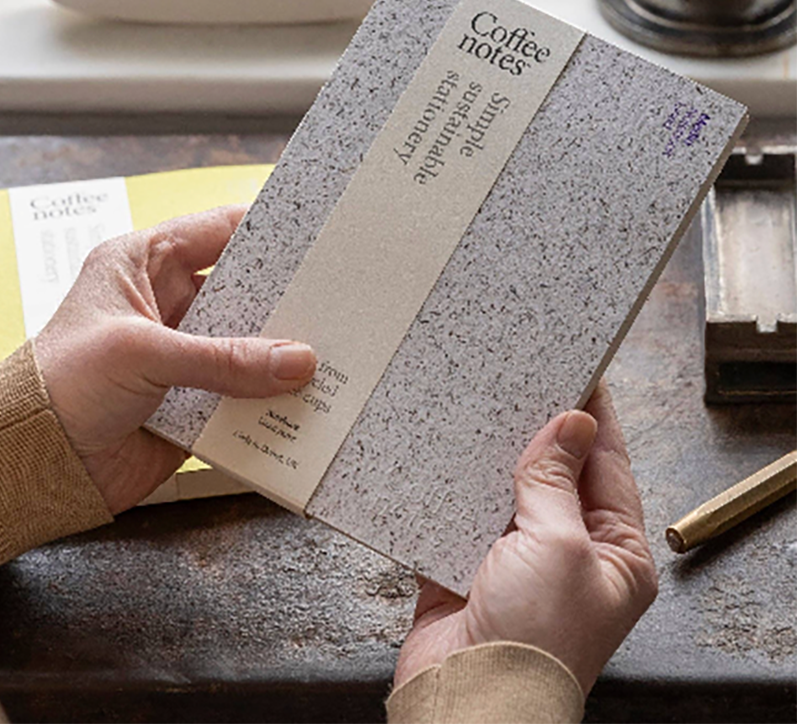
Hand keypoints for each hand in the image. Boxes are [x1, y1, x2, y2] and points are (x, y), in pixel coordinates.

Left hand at [34, 205, 316, 513]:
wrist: (30, 464)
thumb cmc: (61, 385)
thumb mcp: (141, 353)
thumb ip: (223, 358)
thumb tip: (298, 361)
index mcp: (142, 263)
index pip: (217, 231)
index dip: (267, 230)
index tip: (318, 236)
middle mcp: (167, 303)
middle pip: (244, 290)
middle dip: (287, 299)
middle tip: (341, 301)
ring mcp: (182, 354)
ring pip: (249, 346)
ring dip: (283, 355)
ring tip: (338, 352)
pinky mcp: (191, 402)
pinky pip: (243, 395)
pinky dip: (271, 400)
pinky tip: (308, 402)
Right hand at [394, 382, 656, 694]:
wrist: (467, 698)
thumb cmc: (535, 641)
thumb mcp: (560, 546)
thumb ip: (556, 480)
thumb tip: (571, 422)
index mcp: (615, 553)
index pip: (606, 466)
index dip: (592, 416)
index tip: (578, 369)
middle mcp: (570, 552)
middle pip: (556, 472)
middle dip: (538, 429)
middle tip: (521, 376)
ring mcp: (518, 558)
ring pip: (507, 486)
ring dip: (493, 452)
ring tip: (481, 403)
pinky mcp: (469, 562)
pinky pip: (463, 507)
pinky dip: (453, 481)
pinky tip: (444, 449)